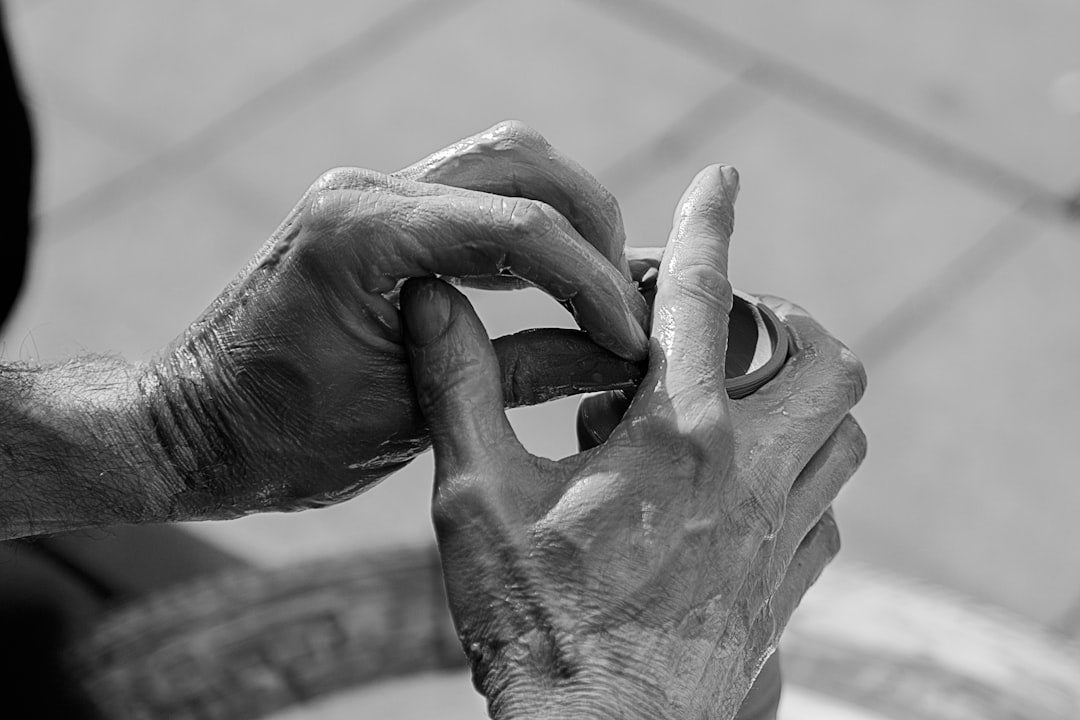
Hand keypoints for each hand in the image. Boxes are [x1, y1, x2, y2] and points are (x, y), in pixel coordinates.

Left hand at [138, 121, 647, 518]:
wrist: (193, 429)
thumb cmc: (284, 439)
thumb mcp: (418, 414)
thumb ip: (526, 373)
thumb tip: (620, 360)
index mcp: (365, 235)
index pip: (520, 228)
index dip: (596, 280)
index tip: (634, 334)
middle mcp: (364, 191)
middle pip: (521, 161)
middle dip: (591, 224)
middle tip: (626, 298)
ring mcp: (365, 193)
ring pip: (499, 164)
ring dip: (561, 218)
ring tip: (598, 287)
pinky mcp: (370, 213)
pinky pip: (467, 197)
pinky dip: (521, 230)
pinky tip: (550, 282)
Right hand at [402, 165, 866, 718]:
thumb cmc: (531, 621)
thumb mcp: (473, 495)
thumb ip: (456, 386)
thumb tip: (432, 298)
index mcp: (676, 437)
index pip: (703, 297)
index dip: (708, 223)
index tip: (723, 177)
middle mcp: (750, 475)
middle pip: (828, 361)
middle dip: (790, 322)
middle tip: (731, 327)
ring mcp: (780, 535)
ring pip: (845, 434)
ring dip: (803, 398)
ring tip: (734, 405)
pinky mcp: (786, 587)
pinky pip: (829, 508)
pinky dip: (800, 474)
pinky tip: (737, 493)